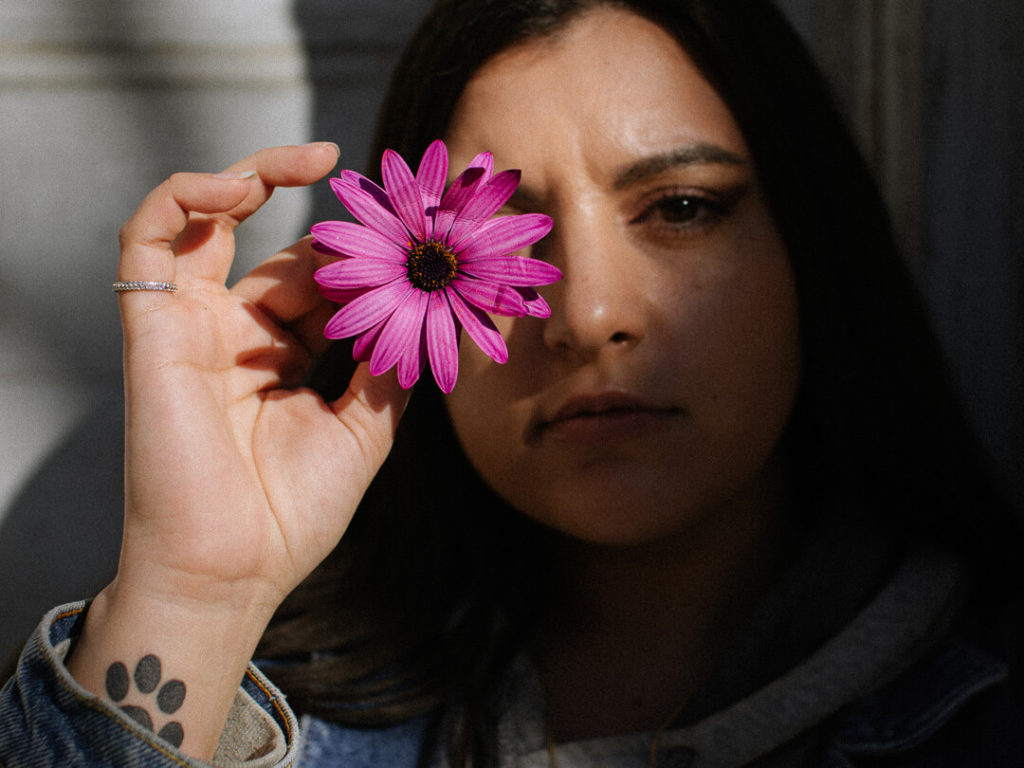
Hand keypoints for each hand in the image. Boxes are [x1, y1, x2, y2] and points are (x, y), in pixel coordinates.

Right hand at [66, 144, 409, 758]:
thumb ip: (388, 365)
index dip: (366, 258)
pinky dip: (185, 196)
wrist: (231, 570)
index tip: (420, 232)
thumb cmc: (293, 513)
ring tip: (318, 162)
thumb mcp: (364, 429)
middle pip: (286, 255)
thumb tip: (428, 309)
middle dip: (340, 234)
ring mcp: (193, 326)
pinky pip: (149, 237)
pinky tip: (241, 183)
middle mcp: (237, 336)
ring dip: (259, 177)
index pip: (324, 287)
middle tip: (392, 211)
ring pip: (213, 224)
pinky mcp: (152, 325)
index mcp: (284, 360)